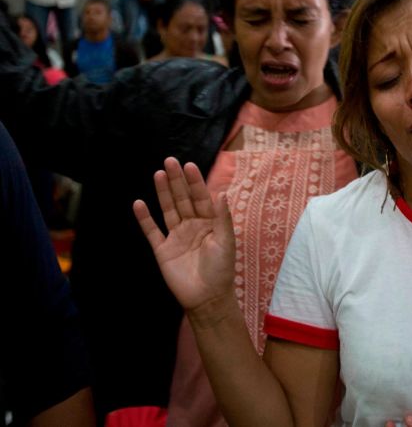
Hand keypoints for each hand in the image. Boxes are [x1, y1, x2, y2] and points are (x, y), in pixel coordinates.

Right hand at [133, 157, 235, 312]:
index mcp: (209, 222)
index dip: (195, 182)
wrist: (207, 298)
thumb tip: (222, 193)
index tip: (189, 165)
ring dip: (162, 193)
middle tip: (170, 161)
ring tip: (158, 174)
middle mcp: (192, 226)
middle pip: (183, 199)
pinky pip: (152, 231)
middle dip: (177, 181)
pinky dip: (145, 218)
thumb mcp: (226, 241)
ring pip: (168, 210)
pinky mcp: (162, 250)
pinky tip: (139, 204)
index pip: (201, 197)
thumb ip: (222, 218)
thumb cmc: (221, 270)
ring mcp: (176, 236)